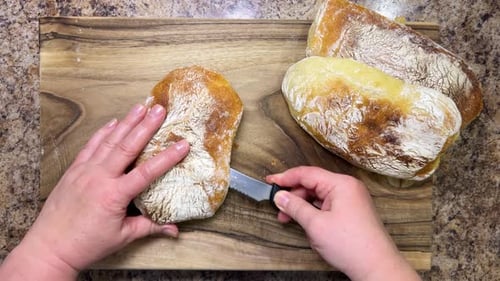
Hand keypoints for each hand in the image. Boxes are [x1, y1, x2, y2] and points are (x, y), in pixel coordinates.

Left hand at [0, 104, 189, 279]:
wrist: (50, 248)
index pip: (147, 171)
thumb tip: (174, 230)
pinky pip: (91, 146)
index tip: (183, 144)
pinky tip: (113, 122)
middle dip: (146, 126)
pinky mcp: (74, 170)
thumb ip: (150, 227)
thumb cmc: (87, 244)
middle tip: (159, 109)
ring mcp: (85, 171)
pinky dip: (103, 133)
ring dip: (126, 122)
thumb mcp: (123, 237)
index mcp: (115, 195)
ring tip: (140, 106)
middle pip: (128, 146)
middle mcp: (100, 177)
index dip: (167, 157)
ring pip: (109, 141)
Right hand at [267, 166, 420, 280]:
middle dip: (294, 197)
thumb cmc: (352, 245)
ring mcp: (351, 200)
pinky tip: (307, 225)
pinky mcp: (352, 212)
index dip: (286, 177)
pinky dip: (314, 213)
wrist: (376, 266)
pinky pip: (328, 206)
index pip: (307, 173)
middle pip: (313, 184)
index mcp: (341, 184)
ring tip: (290, 220)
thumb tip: (280, 196)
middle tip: (278, 208)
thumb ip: (295, 207)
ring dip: (303, 207)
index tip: (270, 182)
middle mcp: (348, 188)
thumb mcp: (315, 225)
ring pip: (319, 196)